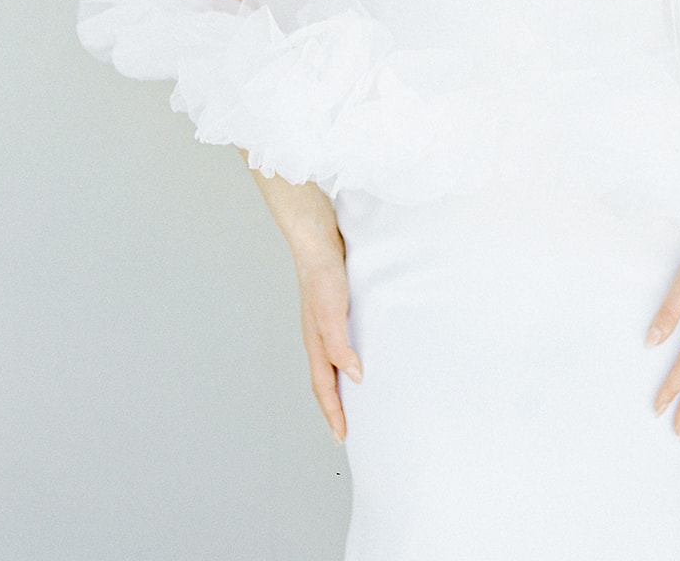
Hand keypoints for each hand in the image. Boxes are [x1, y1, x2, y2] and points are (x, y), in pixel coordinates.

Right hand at [294, 238, 362, 445]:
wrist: (318, 241)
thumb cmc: (322, 276)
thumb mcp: (332, 315)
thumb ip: (340, 347)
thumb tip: (355, 377)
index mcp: (315, 344)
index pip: (324, 388)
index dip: (333, 414)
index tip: (341, 439)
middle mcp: (319, 338)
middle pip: (326, 381)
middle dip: (335, 407)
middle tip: (346, 428)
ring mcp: (327, 325)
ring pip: (334, 363)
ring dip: (343, 384)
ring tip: (357, 400)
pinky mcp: (336, 310)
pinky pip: (343, 344)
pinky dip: (350, 359)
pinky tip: (364, 354)